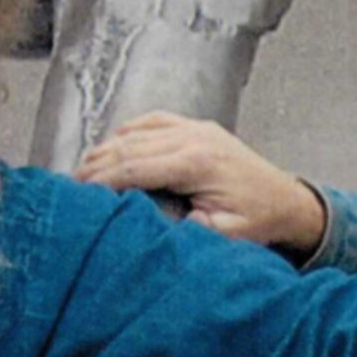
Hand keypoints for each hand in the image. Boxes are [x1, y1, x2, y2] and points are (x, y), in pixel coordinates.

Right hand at [75, 114, 328, 255]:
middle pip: (128, 146)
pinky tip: (111, 144)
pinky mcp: (197, 127)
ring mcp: (195, 128)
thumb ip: (182, 228)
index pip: (133, 167)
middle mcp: (194, 137)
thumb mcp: (221, 235)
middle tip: (69, 183)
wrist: (287, 202)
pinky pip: (153, 121)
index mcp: (197, 162)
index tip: (78, 194)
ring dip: (107, 148)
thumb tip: (143, 223)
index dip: (101, 180)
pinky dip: (128, 132)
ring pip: (136, 131)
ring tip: (82, 168)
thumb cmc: (258, 220)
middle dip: (95, 164)